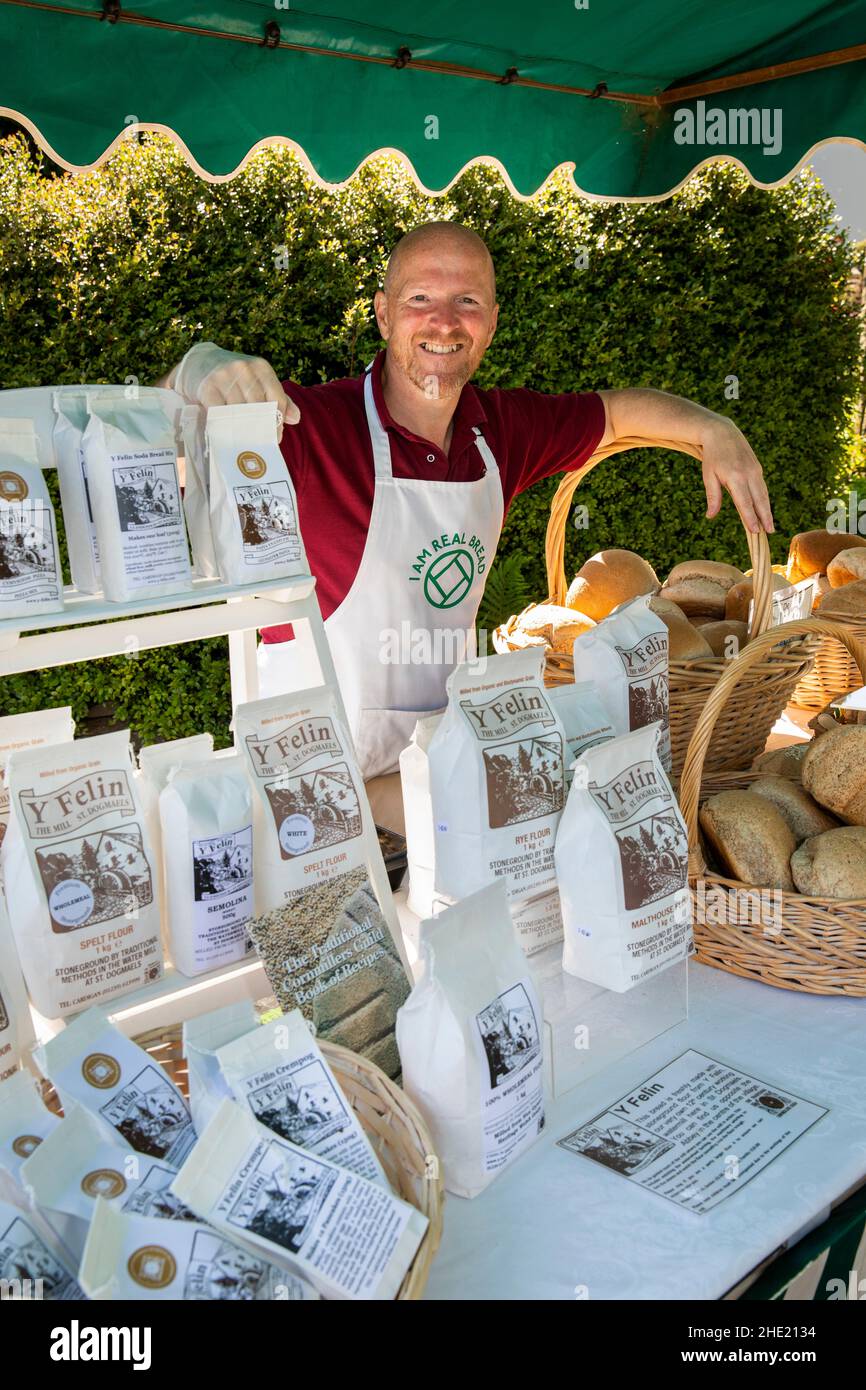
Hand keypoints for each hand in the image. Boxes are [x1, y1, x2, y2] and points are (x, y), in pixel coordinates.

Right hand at [172, 342, 299, 438]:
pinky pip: (220, 412)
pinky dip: (225, 426)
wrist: (200, 361)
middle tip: (261, 445)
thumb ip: (279, 398)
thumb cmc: (235, 377)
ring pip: (240, 411)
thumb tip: (296, 418)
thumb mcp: (259, 380)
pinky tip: (228, 435)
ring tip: (246, 443)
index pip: (277, 398)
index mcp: (261, 367)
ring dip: (244, 431)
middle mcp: (244, 369)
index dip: (278, 422)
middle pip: (259, 407)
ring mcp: (225, 376)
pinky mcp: (207, 386)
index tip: (276, 438)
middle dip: (262, 429)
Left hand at [701, 417, 773, 534]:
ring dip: (767, 510)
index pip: (744, 502)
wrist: (722, 432)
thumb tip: (710, 516)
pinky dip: (764, 499)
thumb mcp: (708, 476)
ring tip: (770, 525)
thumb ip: (713, 497)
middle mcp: (748, 474)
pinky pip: (761, 487)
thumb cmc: (712, 457)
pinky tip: (764, 510)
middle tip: (770, 532)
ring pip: (763, 494)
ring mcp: (755, 470)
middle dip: (765, 517)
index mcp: (735, 477)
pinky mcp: (758, 467)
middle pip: (759, 500)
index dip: (750, 517)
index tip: (755, 531)